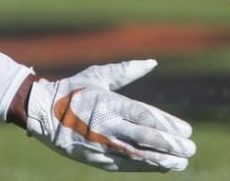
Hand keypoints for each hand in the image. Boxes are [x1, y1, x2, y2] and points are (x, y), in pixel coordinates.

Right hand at [24, 60, 195, 171]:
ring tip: (180, 162)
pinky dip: (141, 166)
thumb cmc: (73, 90)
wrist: (38, 112)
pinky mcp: (91, 157)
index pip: (145, 116)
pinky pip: (120, 164)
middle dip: (169, 145)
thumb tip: (152, 62)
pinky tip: (158, 167)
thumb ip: (127, 71)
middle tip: (191, 148)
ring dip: (159, 160)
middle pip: (144, 138)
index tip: (187, 130)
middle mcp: (105, 126)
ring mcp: (98, 145)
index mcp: (109, 104)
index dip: (167, 125)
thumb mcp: (99, 75)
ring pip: (134, 155)